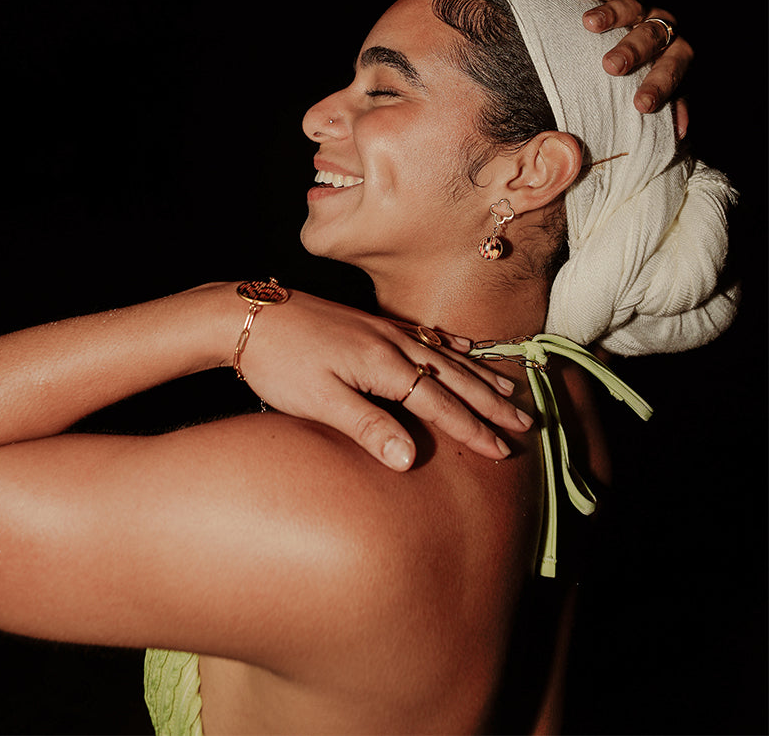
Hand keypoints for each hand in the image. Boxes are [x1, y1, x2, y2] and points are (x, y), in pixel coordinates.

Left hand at [235, 289, 528, 472]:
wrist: (247, 314)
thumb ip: (368, 427)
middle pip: (454, 376)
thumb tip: (411, 459)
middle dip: (491, 402)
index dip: (472, 428)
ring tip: (510, 390)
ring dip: (480, 375)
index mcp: (383, 365)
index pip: (440, 402)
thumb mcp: (319, 401)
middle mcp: (392, 343)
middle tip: (525, 423)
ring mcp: (383, 330)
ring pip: (445, 355)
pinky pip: (425, 336)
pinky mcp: (370, 324)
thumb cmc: (279, 362)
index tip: (503, 450)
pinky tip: (463, 349)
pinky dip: (451, 346)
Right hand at [569, 0, 691, 135]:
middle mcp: (661, 26)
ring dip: (611, 14)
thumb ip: (674, 104)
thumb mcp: (670, 84)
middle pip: (651, 35)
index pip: (671, 69)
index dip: (658, 86)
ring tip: (589, 23)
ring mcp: (640, 6)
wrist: (652, 25)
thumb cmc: (656, 64)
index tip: (641, 105)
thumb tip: (679, 132)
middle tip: (612, 65)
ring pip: (631, 4)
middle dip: (632, 50)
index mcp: (676, 51)